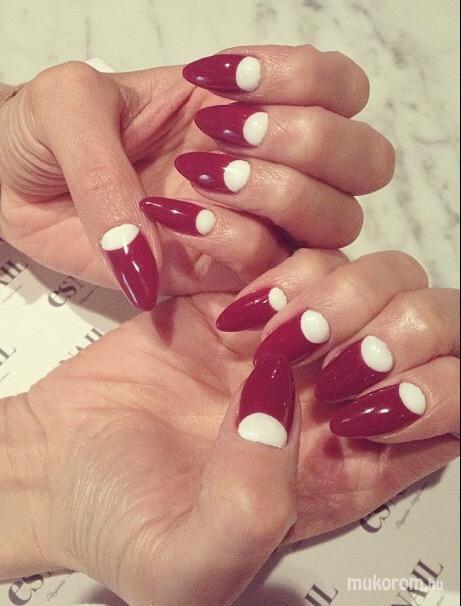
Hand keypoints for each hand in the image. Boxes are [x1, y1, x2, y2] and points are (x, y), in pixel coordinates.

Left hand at [0, 45, 393, 309]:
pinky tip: (183, 231)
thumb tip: (148, 254)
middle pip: (362, 163)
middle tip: (227, 147)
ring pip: (335, 224)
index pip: (338, 88)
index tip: (231, 89)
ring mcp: (250, 222)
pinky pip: (275, 275)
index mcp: (240, 101)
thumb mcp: (68, 107)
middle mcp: (262, 162)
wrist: (12, 187)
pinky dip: (246, 254)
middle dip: (312, 151)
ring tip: (199, 188)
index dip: (310, 85)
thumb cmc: (40, 132)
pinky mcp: (222, 273)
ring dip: (282, 202)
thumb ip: (108, 169)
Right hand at [1, 250, 457, 605]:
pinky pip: (296, 254)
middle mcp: (329, 399)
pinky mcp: (242, 301)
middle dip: (392, 325)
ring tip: (256, 330)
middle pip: (427, 329)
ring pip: (374, 278)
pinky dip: (275, 264)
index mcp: (342, 470)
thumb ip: (246, 514)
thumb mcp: (182, 564)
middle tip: (314, 351)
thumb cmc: (116, 518)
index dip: (437, 393)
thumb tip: (274, 420)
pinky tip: (232, 308)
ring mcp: (290, 343)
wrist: (56, 461)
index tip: (359, 407)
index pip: (451, 414)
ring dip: (331, 290)